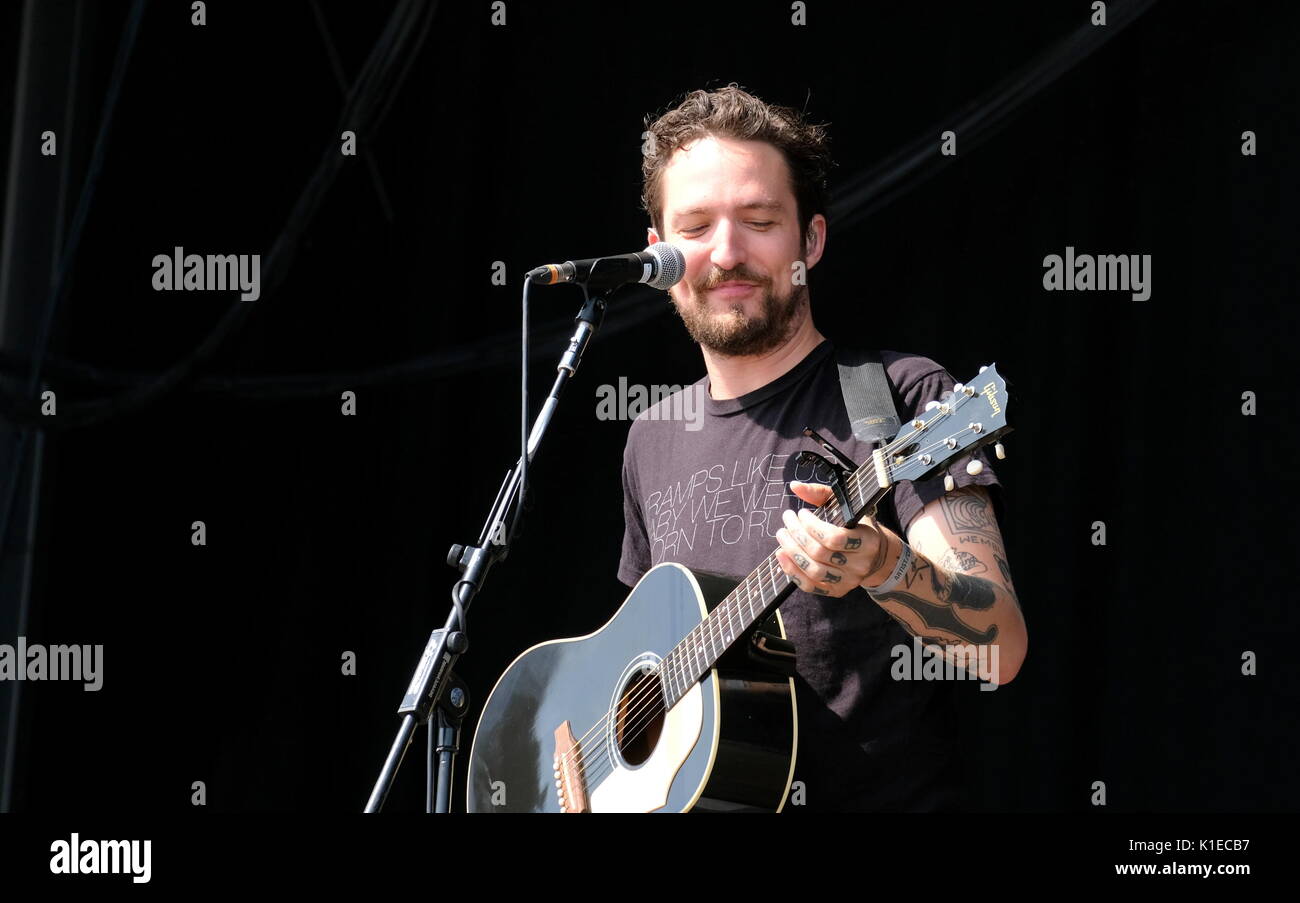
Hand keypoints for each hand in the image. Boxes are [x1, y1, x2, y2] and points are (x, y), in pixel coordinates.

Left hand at [774, 480, 892, 597]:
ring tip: (782, 535)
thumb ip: (820, 493)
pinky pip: (810, 586)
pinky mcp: (836, 591)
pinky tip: (782, 555)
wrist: (874, 555)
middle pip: (820, 553)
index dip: (811, 526)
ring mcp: (848, 581)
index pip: (834, 538)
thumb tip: (795, 486)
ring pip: (814, 570)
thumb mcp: (844, 505)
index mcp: (867, 541)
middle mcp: (859, 564)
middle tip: (787, 521)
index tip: (801, 513)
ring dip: (792, 552)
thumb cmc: (856, 524)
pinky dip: (792, 571)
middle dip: (797, 534)